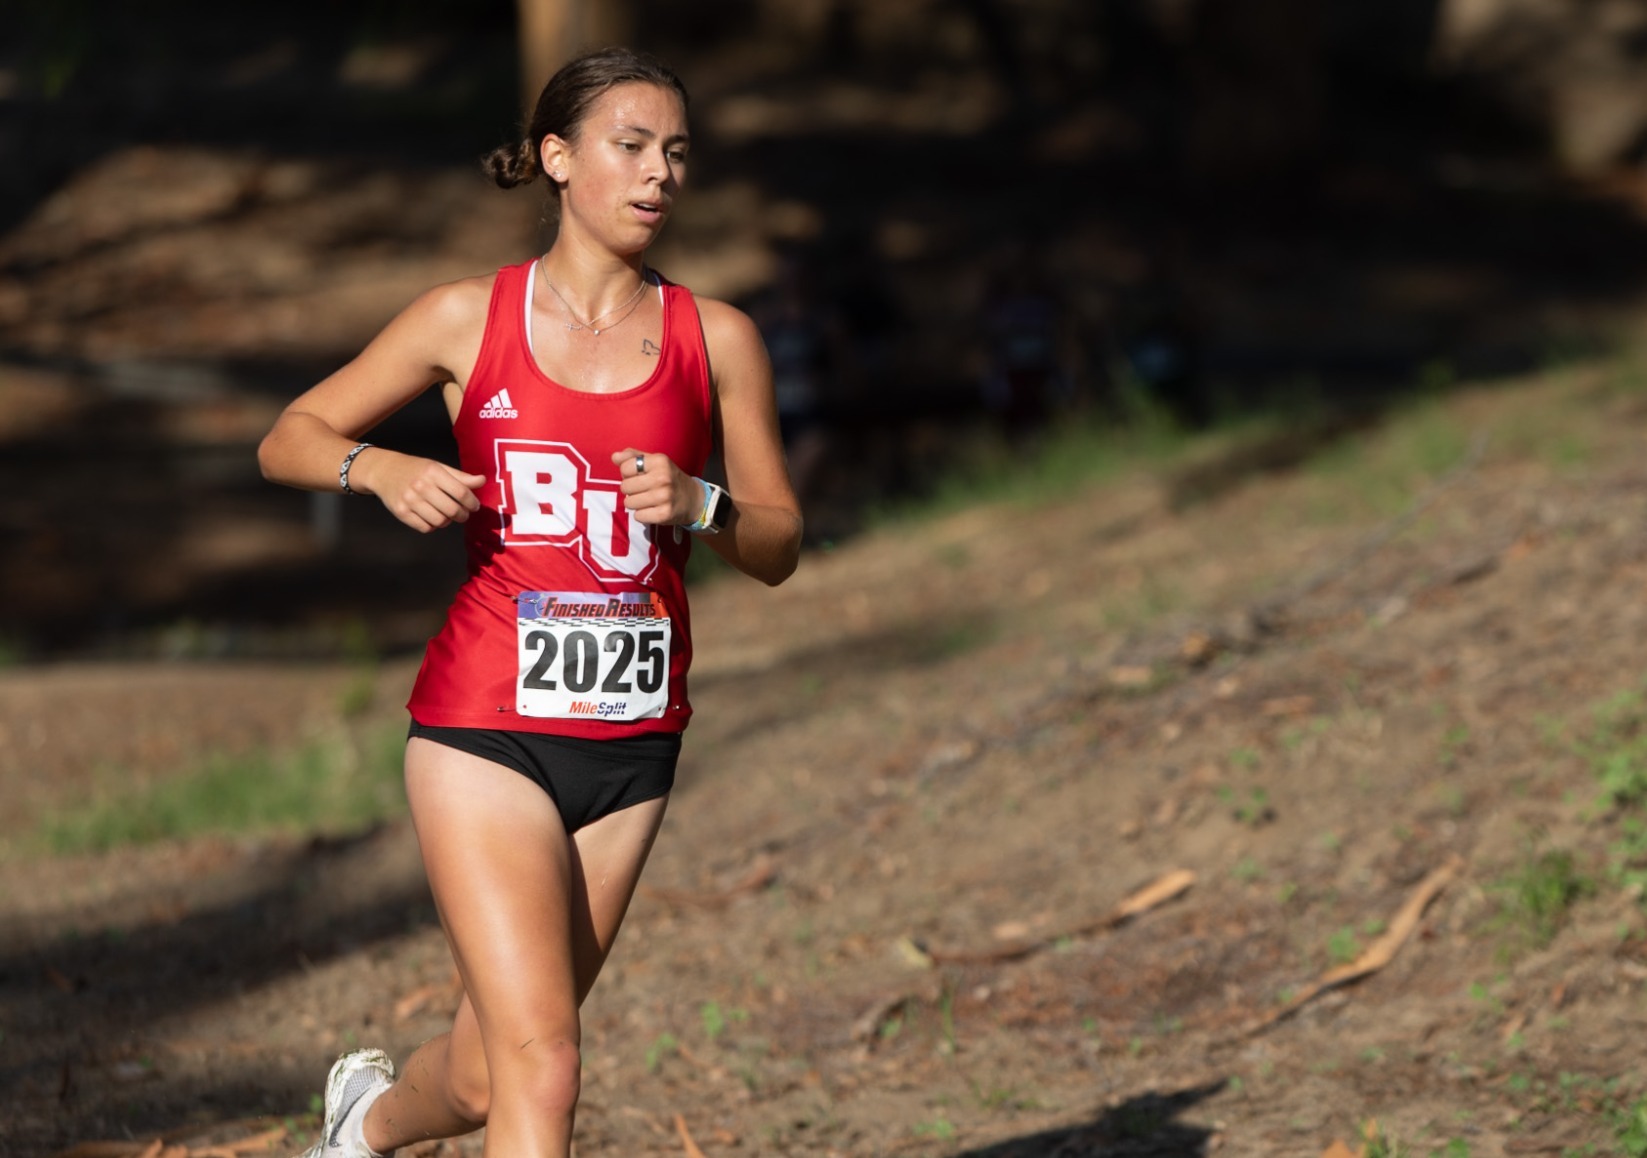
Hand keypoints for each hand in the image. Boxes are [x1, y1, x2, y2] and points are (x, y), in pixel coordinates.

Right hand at [354, 448, 484, 532]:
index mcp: (433, 472)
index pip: (461, 492)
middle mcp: (421, 486)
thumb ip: (460, 477)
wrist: (383, 471)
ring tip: (447, 515)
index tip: (475, 506)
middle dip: (463, 515)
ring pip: (440, 522)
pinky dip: (433, 526)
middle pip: (452, 510)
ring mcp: (409, 500)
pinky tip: (433, 517)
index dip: (472, 502)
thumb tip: (483, 480)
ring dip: (448, 521)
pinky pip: (425, 528)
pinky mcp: (401, 513)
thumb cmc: (415, 469)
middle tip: (464, 514)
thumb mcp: (438, 467)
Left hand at [613, 447, 699, 525]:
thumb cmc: (669, 477)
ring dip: (634, 503)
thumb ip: (633, 456)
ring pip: (629, 503)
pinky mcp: (664, 514)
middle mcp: (663, 478)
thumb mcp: (655, 462)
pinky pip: (638, 516)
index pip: (625, 467)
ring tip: (646, 500)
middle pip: (625, 487)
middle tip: (642, 490)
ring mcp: (664, 497)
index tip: (637, 476)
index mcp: (660, 461)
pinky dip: (642, 515)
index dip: (627, 473)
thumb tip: (614, 457)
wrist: (693, 499)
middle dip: (630, 490)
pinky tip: (652, 509)